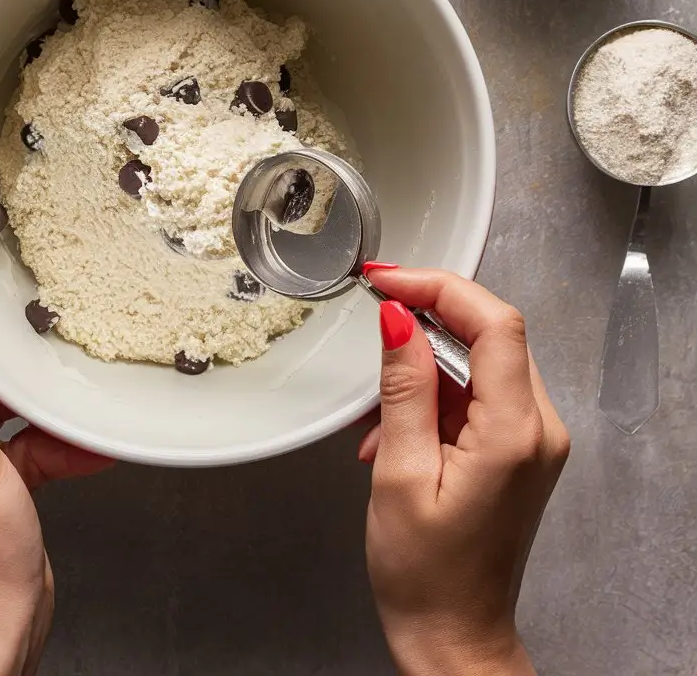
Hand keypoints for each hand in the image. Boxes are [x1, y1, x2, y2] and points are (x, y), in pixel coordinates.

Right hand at [358, 266, 569, 675]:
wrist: (453, 634)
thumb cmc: (426, 573)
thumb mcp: (401, 472)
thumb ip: (404, 389)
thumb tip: (399, 320)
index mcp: (515, 433)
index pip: (494, 323)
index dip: (438, 286)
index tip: (387, 279)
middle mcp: (538, 428)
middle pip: (492, 332)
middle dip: (428, 312)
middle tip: (375, 304)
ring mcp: (530, 438)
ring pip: (479, 359)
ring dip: (423, 362)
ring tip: (375, 408)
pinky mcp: (515, 448)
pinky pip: (474, 393)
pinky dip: (430, 394)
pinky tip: (392, 430)